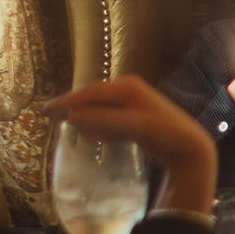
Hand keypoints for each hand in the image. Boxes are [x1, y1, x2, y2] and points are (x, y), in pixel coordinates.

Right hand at [44, 75, 215, 214]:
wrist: (189, 147)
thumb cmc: (165, 132)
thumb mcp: (134, 126)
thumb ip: (103, 120)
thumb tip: (72, 116)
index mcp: (127, 86)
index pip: (89, 92)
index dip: (66, 100)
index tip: (45, 110)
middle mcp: (127, 90)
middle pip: (92, 101)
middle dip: (79, 114)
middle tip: (60, 125)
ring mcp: (130, 104)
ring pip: (99, 114)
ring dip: (93, 126)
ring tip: (96, 139)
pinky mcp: (132, 118)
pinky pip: (108, 123)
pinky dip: (103, 132)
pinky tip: (106, 141)